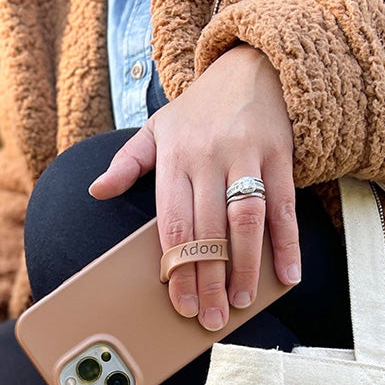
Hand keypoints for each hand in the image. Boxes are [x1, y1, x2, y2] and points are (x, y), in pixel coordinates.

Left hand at [89, 44, 299, 330]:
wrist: (252, 65)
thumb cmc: (201, 109)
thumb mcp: (158, 127)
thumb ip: (128, 163)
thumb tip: (97, 190)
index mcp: (175, 157)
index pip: (173, 224)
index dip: (175, 268)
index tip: (178, 303)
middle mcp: (209, 157)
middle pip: (207, 231)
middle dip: (208, 280)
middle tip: (210, 320)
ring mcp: (246, 156)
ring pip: (244, 221)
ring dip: (244, 267)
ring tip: (242, 304)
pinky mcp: (280, 155)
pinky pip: (283, 206)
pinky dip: (286, 243)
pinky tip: (287, 276)